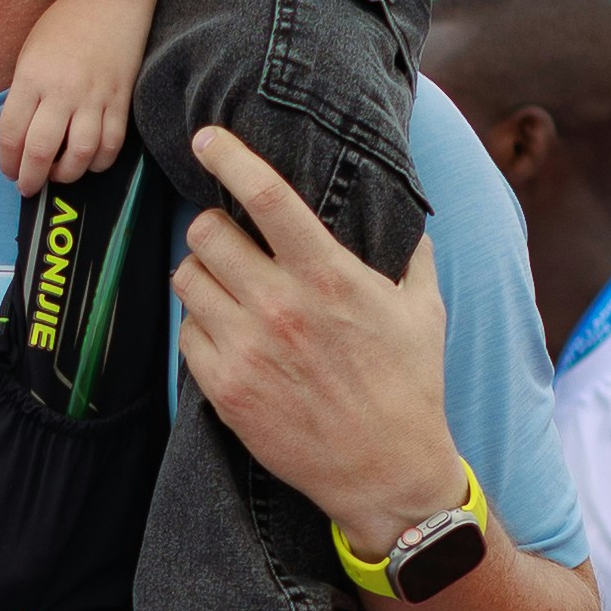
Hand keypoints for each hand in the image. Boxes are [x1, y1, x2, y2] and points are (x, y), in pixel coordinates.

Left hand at [0, 0, 147, 193]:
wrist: (108, 1)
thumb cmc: (62, 26)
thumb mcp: (29, 54)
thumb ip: (23, 95)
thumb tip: (19, 138)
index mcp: (31, 77)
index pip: (11, 133)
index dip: (7, 161)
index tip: (8, 170)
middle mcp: (62, 90)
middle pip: (41, 151)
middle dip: (30, 178)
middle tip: (28, 185)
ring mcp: (94, 96)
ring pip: (80, 154)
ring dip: (66, 174)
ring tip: (57, 174)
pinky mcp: (120, 100)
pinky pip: (112, 145)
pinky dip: (99, 162)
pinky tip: (88, 161)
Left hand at [171, 126, 454, 548]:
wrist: (387, 472)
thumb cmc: (409, 386)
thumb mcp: (424, 310)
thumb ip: (409, 253)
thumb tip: (406, 210)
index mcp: (328, 276)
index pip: (264, 195)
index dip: (228, 156)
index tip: (206, 138)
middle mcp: (281, 306)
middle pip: (205, 232)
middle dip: (213, 226)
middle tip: (229, 238)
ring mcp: (247, 349)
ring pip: (187, 278)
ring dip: (202, 274)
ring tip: (228, 287)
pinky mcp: (225, 390)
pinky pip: (186, 333)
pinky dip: (201, 326)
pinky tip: (229, 334)